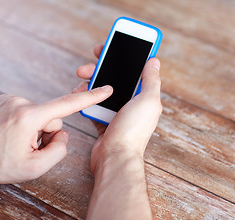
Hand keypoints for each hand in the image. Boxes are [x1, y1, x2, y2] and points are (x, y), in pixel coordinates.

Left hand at [0, 86, 112, 184]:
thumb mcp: (35, 168)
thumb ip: (59, 150)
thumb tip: (63, 134)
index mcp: (29, 117)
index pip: (68, 105)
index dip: (90, 97)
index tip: (105, 89)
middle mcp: (21, 103)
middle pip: (53, 118)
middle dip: (47, 134)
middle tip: (29, 148)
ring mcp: (11, 100)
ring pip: (40, 116)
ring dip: (35, 130)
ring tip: (17, 143)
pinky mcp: (5, 100)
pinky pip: (28, 112)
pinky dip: (25, 124)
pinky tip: (11, 135)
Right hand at [77, 44, 159, 219]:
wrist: (114, 157)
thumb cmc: (132, 131)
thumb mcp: (147, 101)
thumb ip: (151, 80)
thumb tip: (154, 60)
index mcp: (146, 97)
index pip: (137, 69)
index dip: (127, 55)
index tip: (113, 46)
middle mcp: (133, 103)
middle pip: (117, 77)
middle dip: (103, 65)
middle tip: (91, 58)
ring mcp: (118, 112)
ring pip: (103, 89)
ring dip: (91, 80)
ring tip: (81, 77)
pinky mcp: (104, 120)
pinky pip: (94, 103)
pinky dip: (86, 97)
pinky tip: (79, 93)